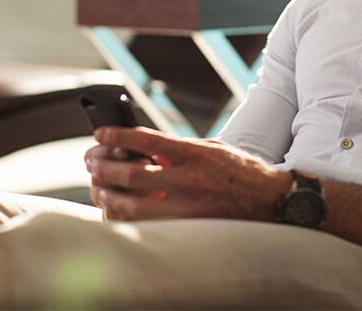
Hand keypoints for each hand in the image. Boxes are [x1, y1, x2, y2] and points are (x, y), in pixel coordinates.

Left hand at [83, 126, 290, 221]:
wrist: (271, 201)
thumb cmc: (239, 171)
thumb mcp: (210, 148)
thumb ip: (178, 149)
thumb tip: (142, 147)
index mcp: (194, 153)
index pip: (146, 139)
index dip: (118, 135)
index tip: (99, 133)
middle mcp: (189, 179)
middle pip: (133, 173)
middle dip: (105, 166)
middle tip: (91, 162)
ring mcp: (188, 206)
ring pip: (134, 204)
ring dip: (109, 195)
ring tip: (98, 187)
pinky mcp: (188, 227)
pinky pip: (147, 225)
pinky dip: (126, 218)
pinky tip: (113, 211)